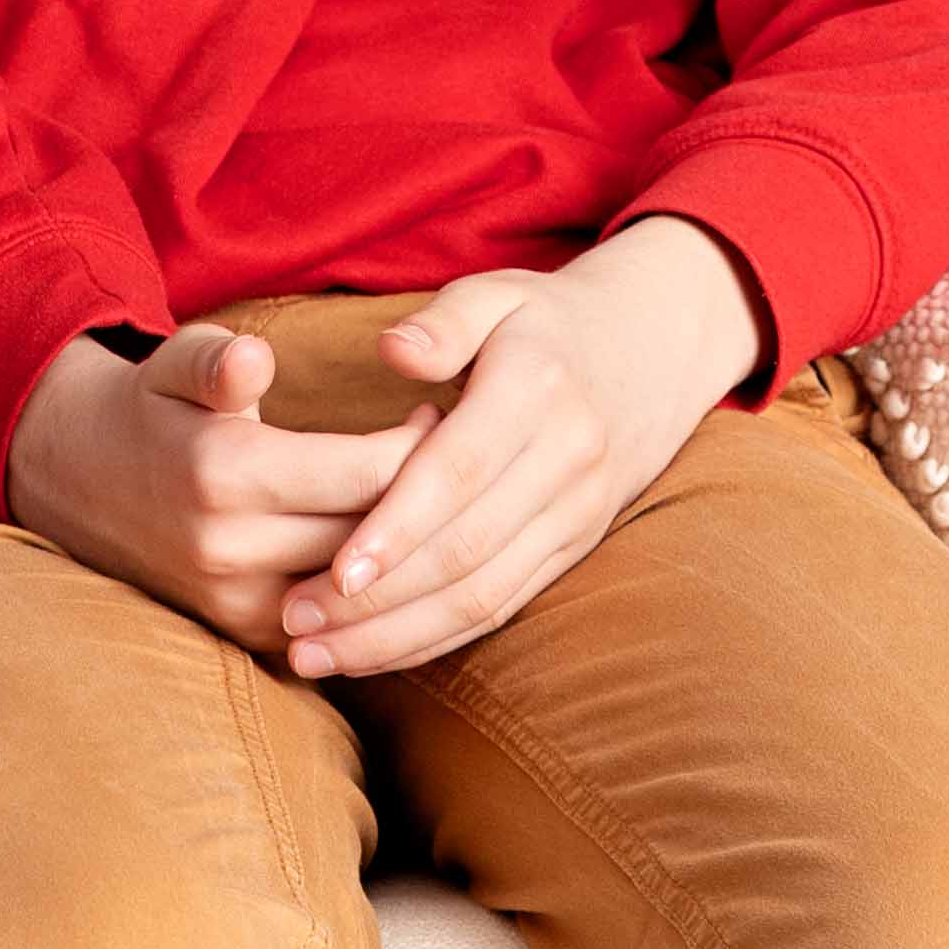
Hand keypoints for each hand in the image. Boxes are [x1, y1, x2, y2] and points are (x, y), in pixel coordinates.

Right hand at [0, 324, 425, 650]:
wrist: (77, 482)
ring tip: (434, 501)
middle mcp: (229, 550)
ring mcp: (236, 603)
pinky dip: (374, 592)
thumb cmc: (151, 408)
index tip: (441, 410)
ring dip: (409, 552)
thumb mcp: (175, 363)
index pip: (369, 476)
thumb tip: (253, 362)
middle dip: (429, 500)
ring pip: (365, 591)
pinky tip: (396, 551)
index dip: (422, 445)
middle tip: (459, 456)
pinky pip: (338, 623)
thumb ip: (217, 360)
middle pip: (376, 538)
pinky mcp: (243, 635)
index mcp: (223, 473)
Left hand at [277, 222, 760, 679]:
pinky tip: (373, 654)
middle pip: (468, 548)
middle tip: (296, 622)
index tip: (335, 570)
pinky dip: (438, 637)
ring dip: (398, 634)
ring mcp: (576, 514)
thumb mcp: (497, 293)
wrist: (652, 351)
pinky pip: (505, 604)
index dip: (398, 525)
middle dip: (380, 598)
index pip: (460, 471)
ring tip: (316, 655)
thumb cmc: (543, 321)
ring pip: (486, 593)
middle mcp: (565, 462)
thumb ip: (444, 321)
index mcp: (536, 391)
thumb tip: (393, 349)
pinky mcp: (574, 548)